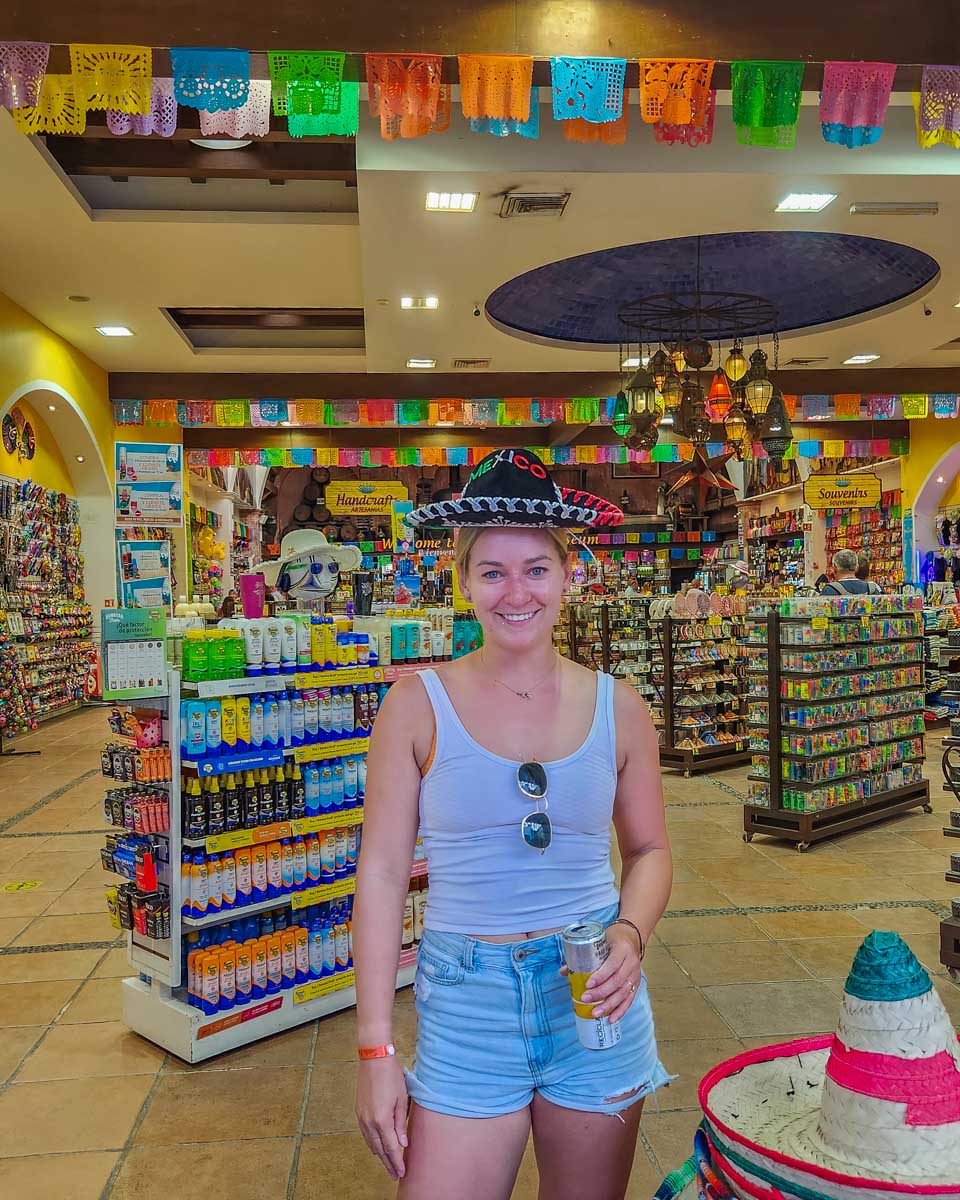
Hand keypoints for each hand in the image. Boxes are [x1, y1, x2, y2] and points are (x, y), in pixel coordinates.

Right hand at [355, 1054, 408, 1179]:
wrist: (374, 1059)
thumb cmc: (391, 1076)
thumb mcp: (402, 1099)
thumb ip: (401, 1123)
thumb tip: (402, 1143)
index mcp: (382, 1120)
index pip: (391, 1148)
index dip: (396, 1162)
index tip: (401, 1172)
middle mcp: (369, 1122)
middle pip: (379, 1149)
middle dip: (388, 1163)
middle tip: (395, 1173)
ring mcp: (362, 1117)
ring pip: (370, 1143)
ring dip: (379, 1154)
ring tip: (388, 1163)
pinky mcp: (358, 1111)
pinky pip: (365, 1133)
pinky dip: (372, 1142)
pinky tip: (377, 1145)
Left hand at [576, 923, 643, 1022]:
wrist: (631, 937)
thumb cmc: (612, 939)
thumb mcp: (599, 941)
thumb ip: (583, 956)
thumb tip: (563, 971)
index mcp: (622, 950)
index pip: (612, 964)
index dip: (601, 976)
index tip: (588, 984)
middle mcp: (631, 963)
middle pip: (617, 981)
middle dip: (601, 992)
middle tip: (586, 998)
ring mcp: (635, 975)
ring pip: (623, 993)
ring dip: (609, 1005)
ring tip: (595, 1013)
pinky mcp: (636, 984)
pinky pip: (629, 1000)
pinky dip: (620, 1011)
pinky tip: (611, 1019)